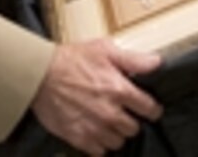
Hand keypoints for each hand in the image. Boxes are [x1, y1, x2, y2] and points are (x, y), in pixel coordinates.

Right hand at [30, 40, 162, 154]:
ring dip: (115, 133)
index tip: (149, 108)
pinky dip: (99, 143)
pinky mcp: (79, 138)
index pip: (150, 109)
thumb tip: (157, 63)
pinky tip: (94, 131)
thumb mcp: (104, 50)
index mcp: (120, 90)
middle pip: (134, 129)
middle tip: (122, 112)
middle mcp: (110, 113)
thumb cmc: (71, 60)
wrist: (40, 75)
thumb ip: (133, 59)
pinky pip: (99, 151)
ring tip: (107, 122)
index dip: (152, 109)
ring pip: (118, 142)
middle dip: (131, 120)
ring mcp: (95, 128)